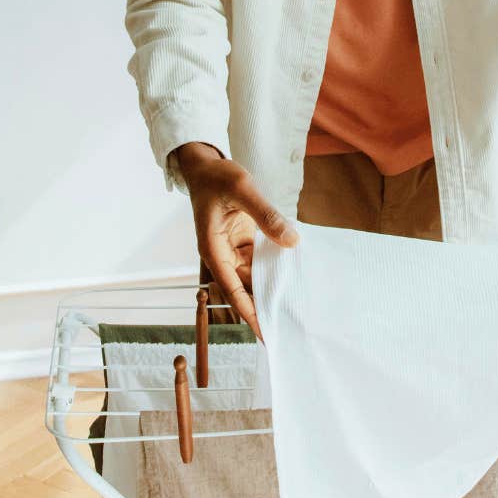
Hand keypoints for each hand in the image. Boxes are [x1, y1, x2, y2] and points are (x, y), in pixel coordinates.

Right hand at [177, 144, 299, 340]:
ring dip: (269, 286)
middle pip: (243, 287)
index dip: (248, 311)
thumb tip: (291, 240)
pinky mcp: (241, 240)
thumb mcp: (242, 190)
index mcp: (212, 248)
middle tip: (286, 324)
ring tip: (292, 303)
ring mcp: (231, 248)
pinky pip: (257, 259)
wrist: (205, 165)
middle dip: (262, 304)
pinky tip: (290, 271)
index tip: (264, 332)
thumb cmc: (217, 177)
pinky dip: (272, 265)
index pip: (232, 288)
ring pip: (252, 274)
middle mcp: (220, 253)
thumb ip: (266, 215)